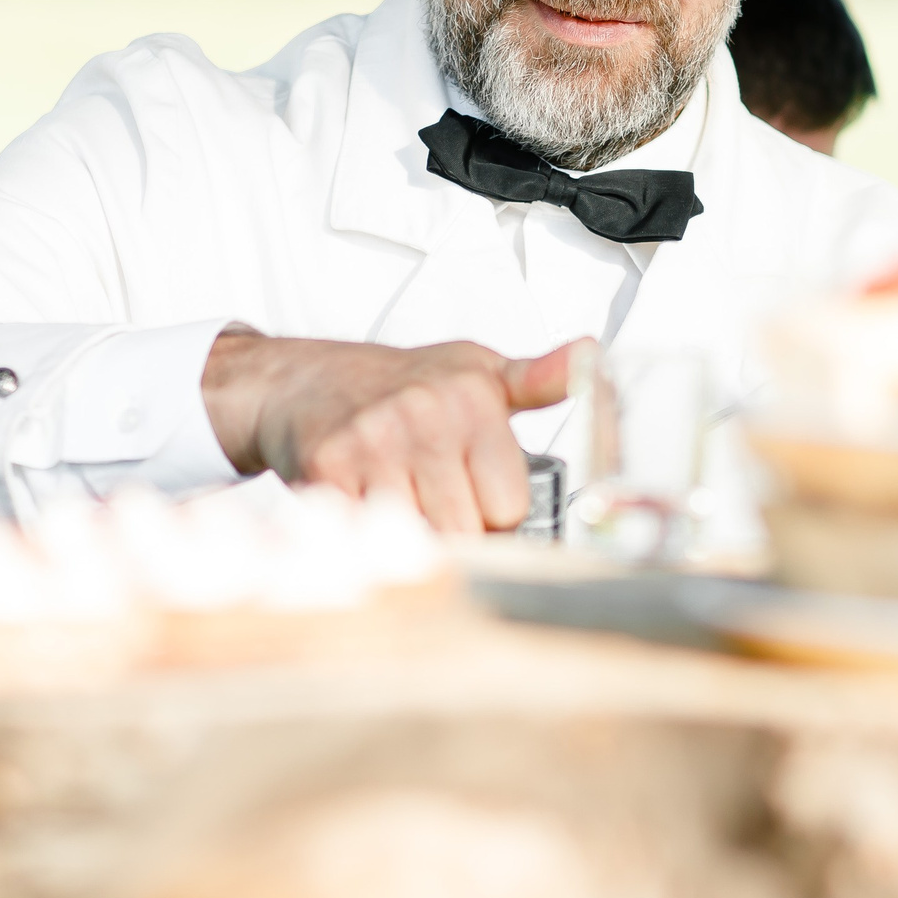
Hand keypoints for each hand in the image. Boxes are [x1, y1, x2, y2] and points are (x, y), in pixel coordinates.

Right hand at [200, 332, 578, 533]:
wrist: (304, 379)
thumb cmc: (402, 382)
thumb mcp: (476, 370)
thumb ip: (540, 379)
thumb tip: (593, 357)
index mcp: (471, 397)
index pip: (509, 503)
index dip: (495, 511)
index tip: (476, 494)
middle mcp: (424, 416)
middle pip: (467, 531)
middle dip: (457, 530)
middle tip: (435, 499)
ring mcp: (373, 444)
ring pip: (421, 540)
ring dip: (414, 536)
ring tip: (403, 499)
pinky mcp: (328, 471)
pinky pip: (369, 536)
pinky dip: (369, 534)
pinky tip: (367, 502)